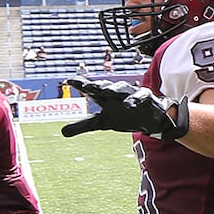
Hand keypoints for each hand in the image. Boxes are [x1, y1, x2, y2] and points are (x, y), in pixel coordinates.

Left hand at [61, 80, 189, 139]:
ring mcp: (132, 94)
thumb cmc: (126, 116)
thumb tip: (62, 132)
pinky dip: (135, 100)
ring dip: (115, 89)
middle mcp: (117, 93)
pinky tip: (130, 105)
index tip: (68, 80)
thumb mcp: (103, 122)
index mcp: (105, 98)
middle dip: (97, 85)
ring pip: (122, 88)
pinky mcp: (147, 99)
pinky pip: (141, 97)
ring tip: (107, 91)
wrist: (151, 120)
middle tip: (87, 86)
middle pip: (105, 87)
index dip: (80, 84)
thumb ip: (84, 125)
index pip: (91, 90)